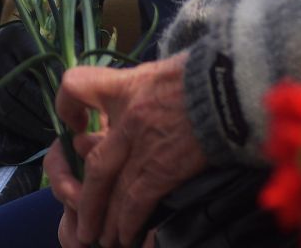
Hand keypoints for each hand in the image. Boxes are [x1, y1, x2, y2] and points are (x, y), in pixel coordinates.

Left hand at [50, 55, 204, 247]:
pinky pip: (137, 201)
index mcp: (124, 86)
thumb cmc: (206, 73)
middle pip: (94, 164)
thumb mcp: (163, 70)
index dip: (67, 105)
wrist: (234, 86)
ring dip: (105, 219)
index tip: (76, 125)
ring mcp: (142, 145)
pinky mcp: (164, 168)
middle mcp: (126, 118)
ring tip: (102, 239)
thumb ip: (144, 88)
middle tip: (82, 222)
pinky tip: (126, 236)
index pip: (76, 86)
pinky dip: (129, 222)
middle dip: (86, 199)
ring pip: (112, 190)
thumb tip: (143, 98)